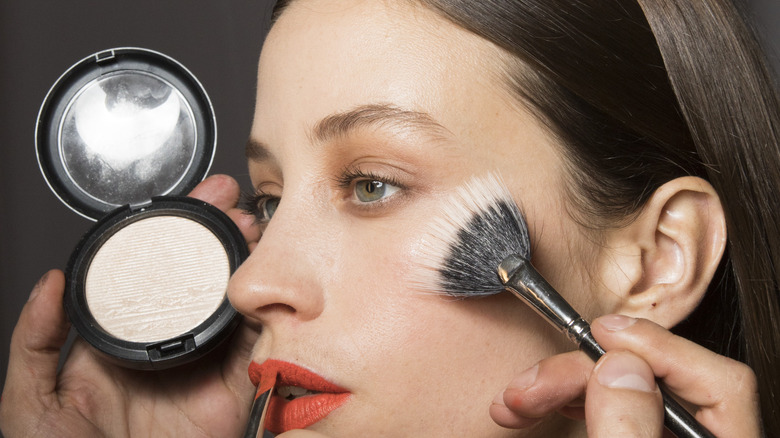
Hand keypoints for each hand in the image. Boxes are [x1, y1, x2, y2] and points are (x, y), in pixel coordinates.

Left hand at [0, 175, 261, 436]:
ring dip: (249, 263)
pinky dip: (269, 316)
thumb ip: (37, 341)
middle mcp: (167, 349)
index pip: (150, 276)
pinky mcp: (232, 392)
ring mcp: (202, 368)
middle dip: (218, 235)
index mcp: (121, 344)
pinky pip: (256, 349)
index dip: (169, 236)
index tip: (186, 202)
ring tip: (253, 229)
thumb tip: (49, 284)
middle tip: (229, 203)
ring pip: (234, 304)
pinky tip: (269, 284)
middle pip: (200, 279)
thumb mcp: (31, 402)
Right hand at [490, 315, 761, 436]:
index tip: (601, 333)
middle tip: (534, 383)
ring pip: (621, 395)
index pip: (718, 380)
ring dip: (563, 387)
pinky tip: (536, 405)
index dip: (657, 347)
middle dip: (587, 371)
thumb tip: (619, 367)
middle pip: (657, 381)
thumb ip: (629, 431)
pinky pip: (603, 415)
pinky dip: (567, 404)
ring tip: (517, 399)